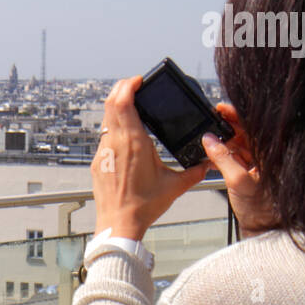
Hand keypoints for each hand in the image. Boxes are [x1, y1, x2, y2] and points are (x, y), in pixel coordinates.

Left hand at [91, 75, 209, 239]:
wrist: (118, 224)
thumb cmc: (143, 207)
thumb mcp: (174, 186)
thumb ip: (194, 172)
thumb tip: (207, 163)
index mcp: (134, 143)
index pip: (123, 103)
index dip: (128, 86)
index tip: (138, 80)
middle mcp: (115, 143)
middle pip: (111, 103)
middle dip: (121, 89)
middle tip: (134, 85)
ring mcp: (103, 152)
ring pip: (106, 119)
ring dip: (116, 107)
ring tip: (130, 104)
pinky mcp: (97, 161)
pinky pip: (104, 136)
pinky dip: (113, 126)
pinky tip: (124, 132)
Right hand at [201, 104, 278, 237]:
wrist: (263, 231)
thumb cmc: (260, 211)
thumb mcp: (237, 181)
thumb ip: (222, 158)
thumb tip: (210, 140)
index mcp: (272, 156)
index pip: (254, 128)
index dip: (237, 116)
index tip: (222, 109)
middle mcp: (269, 158)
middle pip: (248, 134)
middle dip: (229, 127)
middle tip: (212, 120)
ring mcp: (262, 166)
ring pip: (243, 145)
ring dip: (226, 141)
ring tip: (211, 139)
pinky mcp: (254, 173)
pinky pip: (240, 157)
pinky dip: (227, 154)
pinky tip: (216, 152)